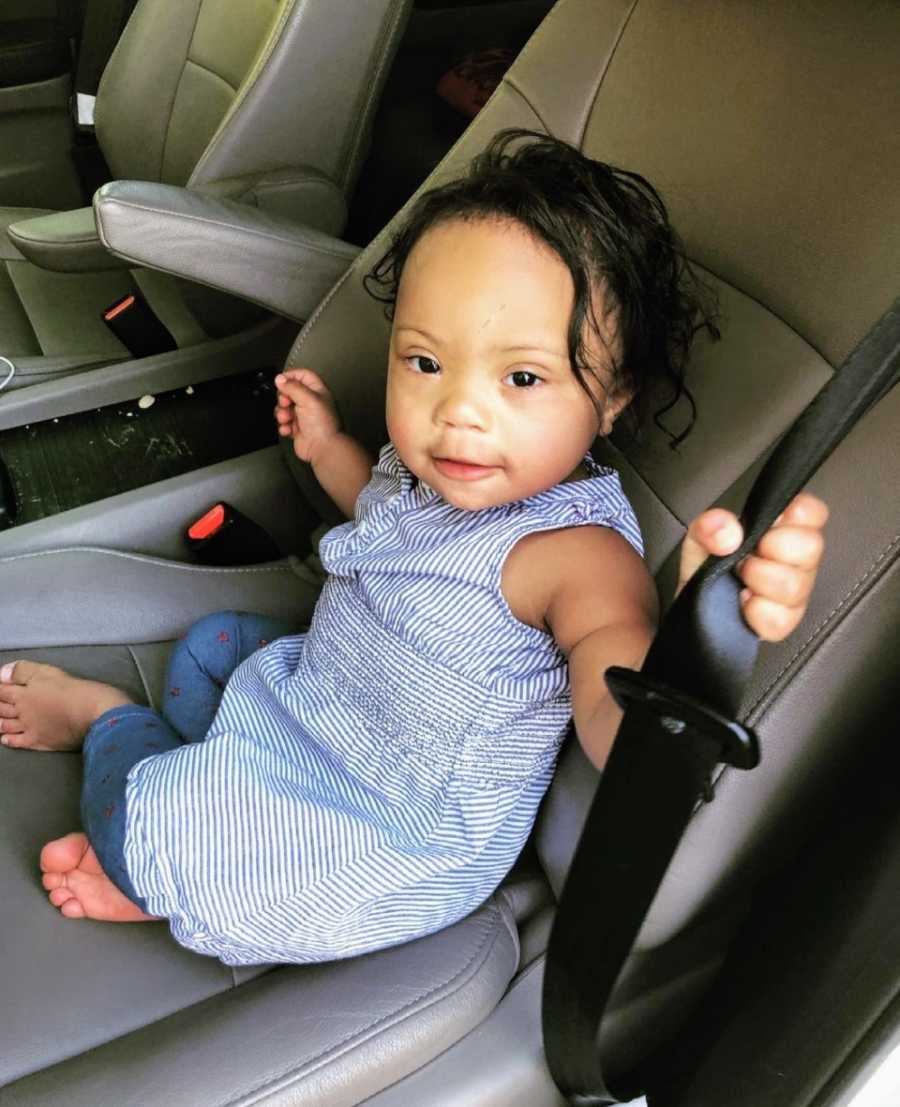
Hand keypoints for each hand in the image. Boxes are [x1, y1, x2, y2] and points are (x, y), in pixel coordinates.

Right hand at [274, 369, 340, 465]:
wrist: (323, 448)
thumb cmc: (323, 425)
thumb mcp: (308, 399)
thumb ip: (292, 386)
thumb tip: (280, 378)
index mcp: (317, 391)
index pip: (302, 375)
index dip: (291, 376)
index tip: (281, 381)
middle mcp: (310, 402)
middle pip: (289, 392)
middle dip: (283, 398)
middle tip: (286, 403)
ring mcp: (303, 415)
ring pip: (284, 408)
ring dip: (282, 414)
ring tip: (288, 419)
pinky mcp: (297, 428)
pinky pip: (284, 423)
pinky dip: (284, 426)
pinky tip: (290, 429)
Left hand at [676, 492, 827, 640]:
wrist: (695, 601)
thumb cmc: (707, 564)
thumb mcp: (701, 535)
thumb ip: (710, 525)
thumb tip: (729, 532)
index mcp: (784, 528)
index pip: (813, 511)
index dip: (796, 514)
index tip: (769, 525)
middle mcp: (796, 558)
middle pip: (812, 546)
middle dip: (774, 548)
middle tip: (748, 554)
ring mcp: (794, 592)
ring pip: (795, 584)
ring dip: (759, 579)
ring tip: (741, 578)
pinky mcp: (783, 622)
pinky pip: (780, 619)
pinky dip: (755, 611)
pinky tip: (743, 602)